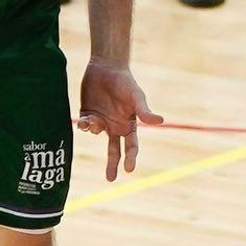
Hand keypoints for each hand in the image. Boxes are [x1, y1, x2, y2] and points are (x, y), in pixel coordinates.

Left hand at [77, 58, 163, 180]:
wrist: (106, 66)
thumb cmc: (125, 81)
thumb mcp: (136, 96)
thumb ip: (144, 111)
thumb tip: (161, 121)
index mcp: (129, 124)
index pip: (131, 146)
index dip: (130, 158)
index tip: (129, 169)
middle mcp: (114, 126)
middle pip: (114, 150)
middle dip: (112, 164)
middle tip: (111, 179)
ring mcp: (101, 120)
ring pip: (96, 133)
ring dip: (94, 130)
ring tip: (93, 123)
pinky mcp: (87, 113)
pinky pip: (85, 125)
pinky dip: (84, 126)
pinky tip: (85, 121)